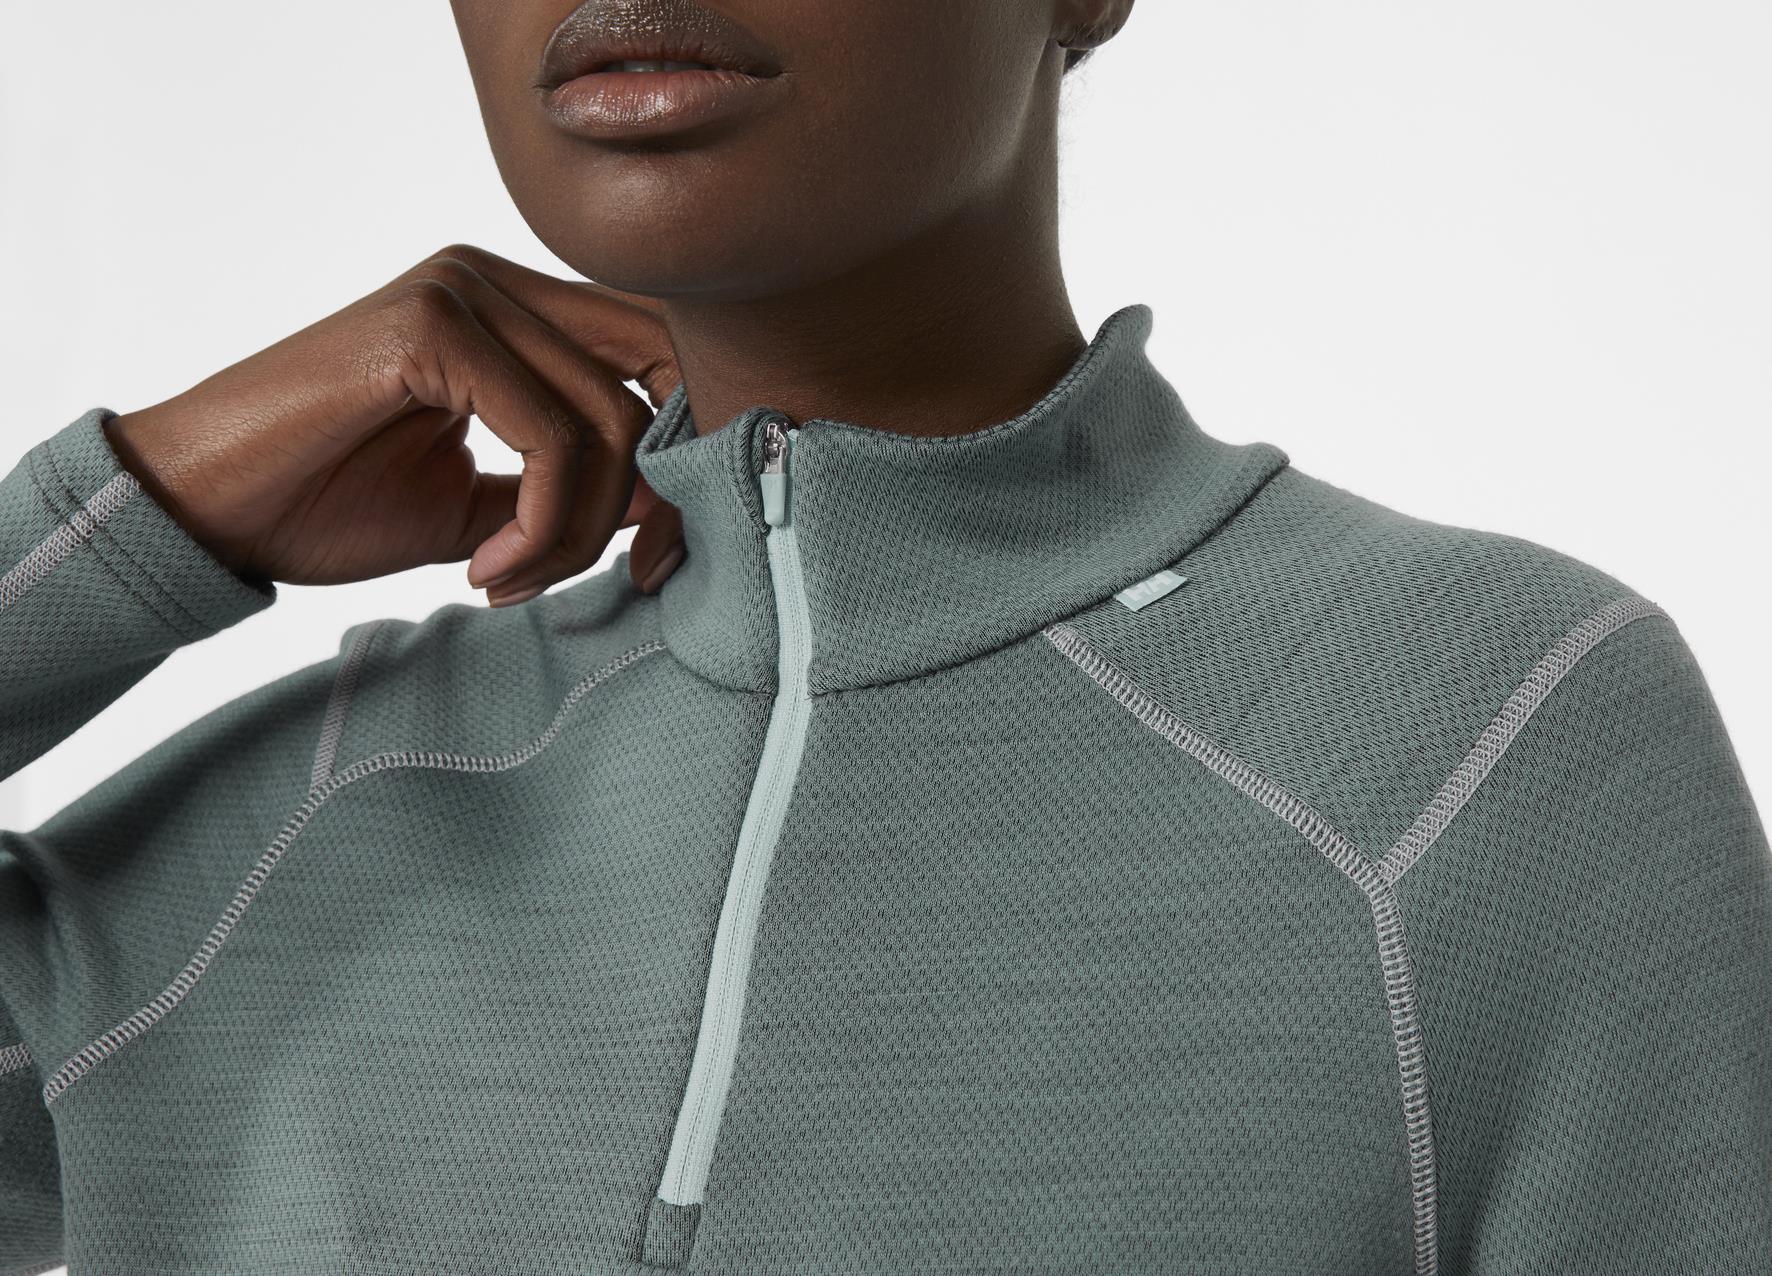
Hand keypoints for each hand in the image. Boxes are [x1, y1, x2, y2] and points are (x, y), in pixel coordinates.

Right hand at [104, 243, 686, 605]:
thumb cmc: (325, 503)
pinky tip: (486, 568)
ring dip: (582, 531)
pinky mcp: (430, 326)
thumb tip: (665, 502)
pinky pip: (550, 437)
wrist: (203, 511)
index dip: (687, 460)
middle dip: (663, 494)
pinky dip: (543, 524)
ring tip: (512, 578)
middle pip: (660, 376)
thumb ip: (569, 489)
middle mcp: (496, 281)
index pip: (660, 356)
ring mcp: (462, 291)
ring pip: (611, 419)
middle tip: (627, 576)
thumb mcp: (480, 504)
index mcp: (514, 308)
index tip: (651, 559)